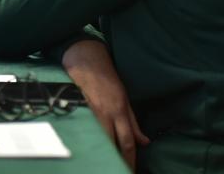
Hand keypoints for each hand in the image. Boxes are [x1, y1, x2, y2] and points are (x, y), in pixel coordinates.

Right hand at [62, 40, 148, 170]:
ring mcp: (91, 111)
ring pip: (99, 138)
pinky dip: (89, 138)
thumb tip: (144, 141)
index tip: (130, 170)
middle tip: (118, 169)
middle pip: (113, 143)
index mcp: (119, 111)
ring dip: (103, 151)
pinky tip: (90, 147)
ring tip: (105, 162)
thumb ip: (133, 122)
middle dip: (116, 159)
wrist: (86, 61)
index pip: (127, 142)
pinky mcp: (79, 108)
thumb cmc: (107, 79)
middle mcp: (106, 113)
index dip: (130, 160)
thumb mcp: (125, 99)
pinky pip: (86, 128)